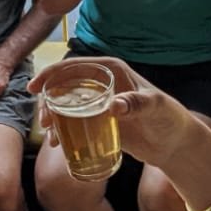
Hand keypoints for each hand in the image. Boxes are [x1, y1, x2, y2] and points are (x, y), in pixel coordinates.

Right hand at [30, 56, 202, 172]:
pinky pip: (75, 122)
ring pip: (67, 105)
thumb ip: (136, 104)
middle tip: (45, 120)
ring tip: (50, 133)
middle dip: (49, 100)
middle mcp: (103, 84)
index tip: (35, 86)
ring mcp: (100, 103)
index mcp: (113, 71)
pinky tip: (58, 144)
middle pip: (66, 86)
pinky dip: (64, 130)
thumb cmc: (169, 119)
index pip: (76, 66)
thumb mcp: (154, 107)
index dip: (52, 73)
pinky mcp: (101, 121)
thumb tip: (114, 106)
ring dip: (54, 116)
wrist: (175, 143)